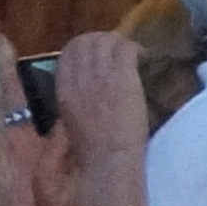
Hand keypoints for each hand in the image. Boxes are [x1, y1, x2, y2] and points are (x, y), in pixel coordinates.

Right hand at [47, 31, 145, 163]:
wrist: (104, 164)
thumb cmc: (86, 157)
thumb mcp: (65, 130)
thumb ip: (68, 109)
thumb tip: (75, 104)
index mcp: (62, 91)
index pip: (68, 54)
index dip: (84, 50)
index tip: (99, 57)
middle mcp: (78, 80)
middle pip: (84, 42)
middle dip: (102, 41)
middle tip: (118, 51)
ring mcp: (99, 77)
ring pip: (104, 41)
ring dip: (119, 43)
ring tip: (132, 53)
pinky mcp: (121, 78)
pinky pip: (125, 50)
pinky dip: (135, 48)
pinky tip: (143, 55)